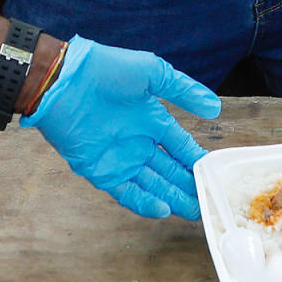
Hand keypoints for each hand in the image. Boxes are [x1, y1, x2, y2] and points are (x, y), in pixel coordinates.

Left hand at [21, 35, 222, 219]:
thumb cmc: (108, 70)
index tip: (216, 176)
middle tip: (210, 203)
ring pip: (153, 184)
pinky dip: (144, 202)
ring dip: (173, 198)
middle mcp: (139, 142)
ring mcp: (120, 158)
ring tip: (195, 212)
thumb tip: (215, 109)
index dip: (198, 162)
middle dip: (189, 187)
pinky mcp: (100, 170)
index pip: (182, 147)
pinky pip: (126, 192)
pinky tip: (164, 210)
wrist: (64, 80)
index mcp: (153, 120)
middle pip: (170, 171)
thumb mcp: (154, 73)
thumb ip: (185, 91)